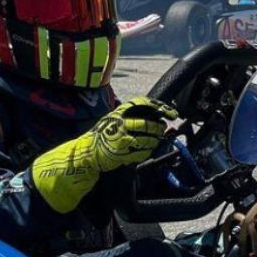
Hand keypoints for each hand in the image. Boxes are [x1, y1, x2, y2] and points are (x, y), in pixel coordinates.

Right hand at [30, 96, 177, 212]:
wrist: (86, 153)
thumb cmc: (103, 136)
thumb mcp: (113, 121)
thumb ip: (130, 118)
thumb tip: (156, 118)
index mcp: (118, 112)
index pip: (142, 103)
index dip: (158, 106)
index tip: (169, 112)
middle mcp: (119, 123)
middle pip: (146, 124)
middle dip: (158, 128)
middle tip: (162, 130)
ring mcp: (119, 139)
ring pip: (146, 139)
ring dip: (154, 141)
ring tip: (156, 141)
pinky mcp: (120, 153)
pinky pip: (140, 153)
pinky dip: (146, 152)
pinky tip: (147, 151)